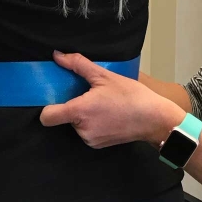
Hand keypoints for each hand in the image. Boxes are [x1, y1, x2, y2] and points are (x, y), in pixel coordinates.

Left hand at [40, 51, 184, 148]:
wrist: (154, 119)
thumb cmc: (131, 96)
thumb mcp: (104, 75)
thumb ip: (77, 64)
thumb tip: (57, 55)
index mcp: (79, 112)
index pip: (47, 117)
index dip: (48, 107)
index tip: (57, 98)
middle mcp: (82, 130)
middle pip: (64, 118)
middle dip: (73, 106)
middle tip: (90, 95)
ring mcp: (90, 140)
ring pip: (76, 125)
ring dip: (83, 115)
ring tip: (102, 105)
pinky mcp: (98, 146)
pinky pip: (87, 132)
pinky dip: (92, 124)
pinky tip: (108, 115)